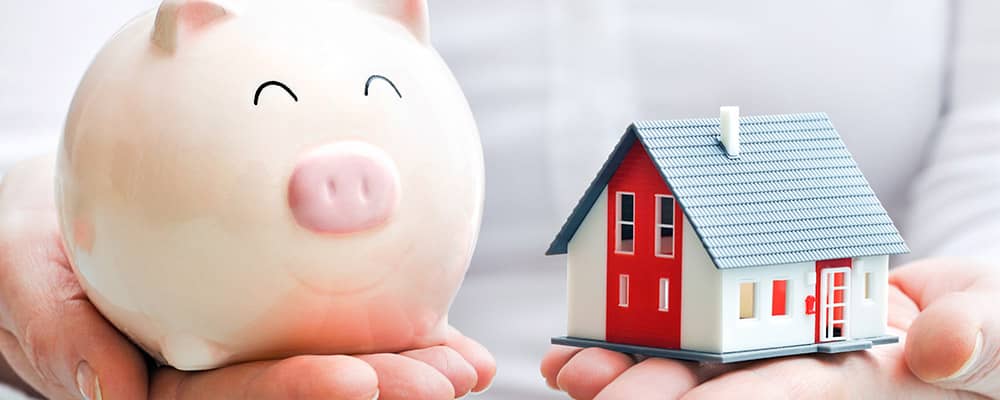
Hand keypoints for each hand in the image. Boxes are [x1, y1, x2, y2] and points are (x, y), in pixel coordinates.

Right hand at [0, 155, 495, 399]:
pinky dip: (401, 336)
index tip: (353, 380)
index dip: (290, 395)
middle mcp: (212, 376)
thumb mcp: (20, 278)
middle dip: (373, 390)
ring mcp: (251, 348)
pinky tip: (453, 343)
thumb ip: (56, 334)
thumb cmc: (33, 246)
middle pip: (295, 391)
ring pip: (333, 367)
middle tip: (437, 383)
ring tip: (462, 368)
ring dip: (403, 370)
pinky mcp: (280, 318)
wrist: (61, 217)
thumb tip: (109, 393)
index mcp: (155, 384)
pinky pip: (345, 329)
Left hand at [541, 258, 999, 398]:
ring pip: (689, 370)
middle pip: (716, 392)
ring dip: (626, 370)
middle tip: (586, 379)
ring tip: (567, 367)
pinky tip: (579, 350)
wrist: (964, 313)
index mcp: (855, 387)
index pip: (783, 395)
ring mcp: (773, 354)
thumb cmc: (992, 329)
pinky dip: (634, 337)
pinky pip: (688, 334)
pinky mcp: (753, 324)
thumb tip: (937, 346)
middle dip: (653, 392)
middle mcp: (802, 378)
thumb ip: (980, 337)